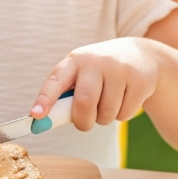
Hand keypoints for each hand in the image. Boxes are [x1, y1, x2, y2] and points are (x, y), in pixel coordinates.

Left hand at [29, 38, 162, 131]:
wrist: (141, 55)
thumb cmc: (100, 71)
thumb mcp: (82, 74)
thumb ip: (65, 95)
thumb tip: (42, 121)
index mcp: (75, 60)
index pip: (55, 80)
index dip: (45, 99)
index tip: (36, 115)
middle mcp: (96, 61)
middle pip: (84, 103)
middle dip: (83, 121)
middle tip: (85, 124)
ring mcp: (119, 69)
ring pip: (106, 113)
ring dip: (104, 119)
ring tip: (108, 103)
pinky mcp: (139, 80)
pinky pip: (124, 114)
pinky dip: (121, 115)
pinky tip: (124, 98)